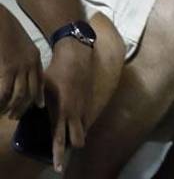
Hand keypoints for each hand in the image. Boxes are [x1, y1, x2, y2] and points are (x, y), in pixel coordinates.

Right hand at [0, 8, 40, 119]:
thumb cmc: (5, 30)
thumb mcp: (18, 45)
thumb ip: (19, 60)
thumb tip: (13, 72)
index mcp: (35, 57)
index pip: (40, 81)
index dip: (39, 95)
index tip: (38, 106)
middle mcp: (31, 63)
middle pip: (31, 91)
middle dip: (24, 106)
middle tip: (15, 116)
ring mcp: (20, 66)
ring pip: (19, 95)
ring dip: (11, 107)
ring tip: (4, 113)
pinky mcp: (7, 68)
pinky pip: (5, 91)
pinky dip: (0, 102)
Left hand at [43, 41, 91, 171]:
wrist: (77, 57)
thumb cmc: (56, 72)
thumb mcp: (43, 88)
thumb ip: (39, 103)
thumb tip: (32, 113)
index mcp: (61, 112)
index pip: (60, 139)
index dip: (58, 155)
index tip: (58, 167)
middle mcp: (75, 113)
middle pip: (78, 140)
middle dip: (71, 148)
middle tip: (62, 151)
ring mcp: (84, 107)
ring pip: (84, 130)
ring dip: (76, 135)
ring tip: (68, 135)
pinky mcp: (89, 102)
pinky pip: (86, 120)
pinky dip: (80, 124)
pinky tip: (73, 119)